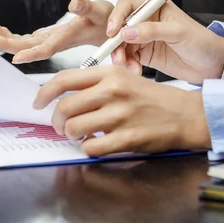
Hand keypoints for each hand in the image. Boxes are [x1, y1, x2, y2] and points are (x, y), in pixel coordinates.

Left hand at [0, 0, 113, 63]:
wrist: (113, 31)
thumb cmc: (108, 20)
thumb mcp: (99, 10)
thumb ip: (86, 7)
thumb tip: (74, 4)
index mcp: (66, 38)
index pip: (46, 49)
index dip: (31, 53)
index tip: (14, 57)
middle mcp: (55, 42)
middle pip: (27, 47)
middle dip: (6, 43)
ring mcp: (49, 40)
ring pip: (23, 44)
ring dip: (4, 38)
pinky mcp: (47, 37)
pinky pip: (25, 39)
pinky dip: (10, 34)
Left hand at [34, 66, 211, 156]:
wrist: (185, 114)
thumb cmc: (152, 97)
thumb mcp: (124, 79)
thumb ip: (95, 85)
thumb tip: (62, 97)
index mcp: (109, 74)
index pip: (64, 80)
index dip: (44, 93)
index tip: (38, 103)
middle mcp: (113, 91)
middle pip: (65, 107)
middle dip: (57, 121)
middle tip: (61, 126)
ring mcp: (120, 115)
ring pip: (74, 128)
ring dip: (72, 135)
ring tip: (80, 135)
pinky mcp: (127, 137)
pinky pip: (91, 147)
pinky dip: (88, 149)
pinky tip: (96, 144)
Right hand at [106, 0, 223, 83]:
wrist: (212, 65)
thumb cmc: (201, 41)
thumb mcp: (178, 32)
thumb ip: (152, 31)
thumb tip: (126, 32)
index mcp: (155, 7)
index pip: (128, 6)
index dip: (117, 17)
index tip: (113, 32)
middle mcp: (146, 21)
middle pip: (120, 27)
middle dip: (116, 42)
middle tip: (117, 56)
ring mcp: (144, 38)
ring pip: (122, 45)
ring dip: (121, 57)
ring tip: (128, 67)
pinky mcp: (145, 55)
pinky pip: (129, 58)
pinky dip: (128, 65)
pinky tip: (135, 71)